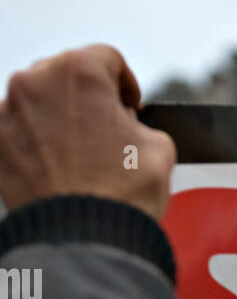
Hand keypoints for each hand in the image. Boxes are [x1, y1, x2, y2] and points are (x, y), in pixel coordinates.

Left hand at [0, 45, 175, 221]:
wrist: (85, 240)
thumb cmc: (124, 193)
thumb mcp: (159, 146)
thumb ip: (139, 121)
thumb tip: (127, 126)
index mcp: (80, 71)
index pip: (107, 59)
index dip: (125, 84)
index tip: (129, 106)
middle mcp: (36, 81)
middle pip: (66, 75)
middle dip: (86, 98)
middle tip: (104, 130)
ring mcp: (9, 112)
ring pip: (38, 101)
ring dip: (58, 117)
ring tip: (78, 153)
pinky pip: (19, 130)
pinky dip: (35, 142)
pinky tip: (56, 166)